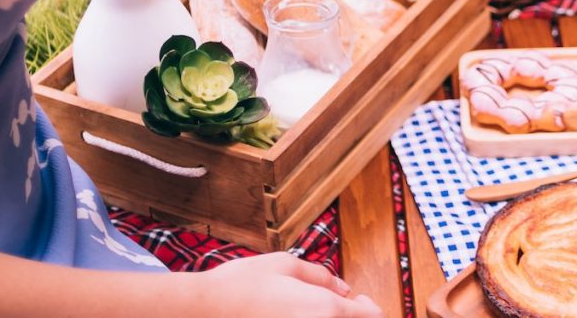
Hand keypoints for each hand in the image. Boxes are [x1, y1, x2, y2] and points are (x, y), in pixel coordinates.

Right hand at [203, 251, 380, 316]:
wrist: (205, 310)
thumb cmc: (244, 284)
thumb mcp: (286, 265)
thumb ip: (321, 276)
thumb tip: (343, 289)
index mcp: (325, 310)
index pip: (370, 317)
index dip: (368, 308)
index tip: (357, 299)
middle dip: (351, 315)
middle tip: (339, 303)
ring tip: (309, 307)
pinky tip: (294, 315)